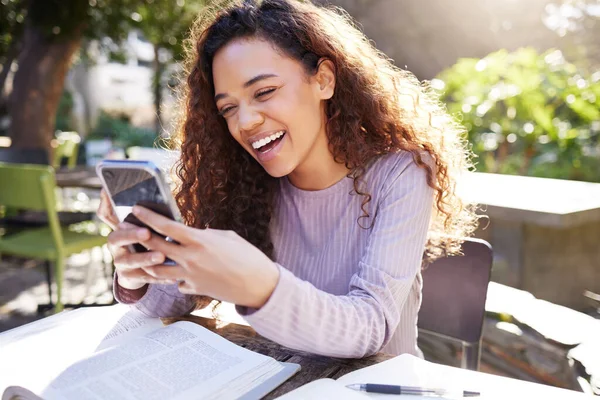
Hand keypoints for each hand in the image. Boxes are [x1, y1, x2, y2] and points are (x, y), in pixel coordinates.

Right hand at [98, 190, 171, 289]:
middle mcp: (116, 247)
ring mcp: (122, 264)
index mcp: (117, 229)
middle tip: (147, 233)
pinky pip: (145, 278)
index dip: (116, 212)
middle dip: (132, 236)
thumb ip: (136, 208)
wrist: (138, 265)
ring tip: (162, 256)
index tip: (134, 214)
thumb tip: (116, 189)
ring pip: (131, 262)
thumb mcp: (138, 222)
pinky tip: (173, 277)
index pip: (108, 219)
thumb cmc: (142, 236)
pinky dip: (159, 277)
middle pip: (118, 240)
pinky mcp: (131, 277)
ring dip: (146, 258)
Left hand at [131, 205, 279, 308]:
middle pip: (155, 246)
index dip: (148, 217)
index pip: (165, 226)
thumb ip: (207, 234)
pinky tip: (179, 273)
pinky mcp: (194, 289)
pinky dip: (175, 278)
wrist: (259, 285)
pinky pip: (176, 283)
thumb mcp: (227, 236)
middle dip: (140, 237)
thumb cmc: (248, 256)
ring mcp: (190, 276)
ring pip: (157, 269)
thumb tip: (195, 233)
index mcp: (199, 240)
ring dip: (150, 261)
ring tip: (146, 255)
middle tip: (132, 230)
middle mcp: (190, 258)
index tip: (136, 209)